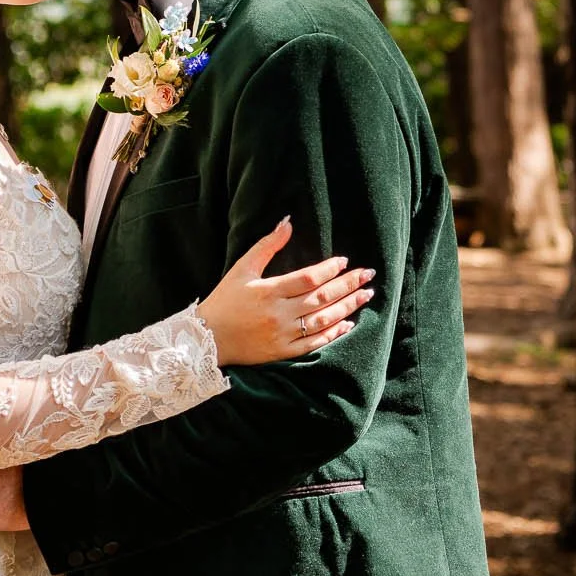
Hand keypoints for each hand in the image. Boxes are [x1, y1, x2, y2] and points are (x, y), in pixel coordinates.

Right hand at [197, 216, 375, 364]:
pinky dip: (333, 333)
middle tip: (368, 275)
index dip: (330, 270)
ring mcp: (282, 335)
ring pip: (323, 320)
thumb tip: (288, 223)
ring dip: (347, 307)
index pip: (309, 278)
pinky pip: (314, 343)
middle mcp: (278, 314)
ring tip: (365, 295)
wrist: (207, 339)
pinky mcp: (283, 352)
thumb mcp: (242, 268)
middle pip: (322, 298)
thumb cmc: (224, 300)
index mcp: (269, 291)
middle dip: (348, 285)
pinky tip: (348, 323)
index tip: (345, 262)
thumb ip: (267, 245)